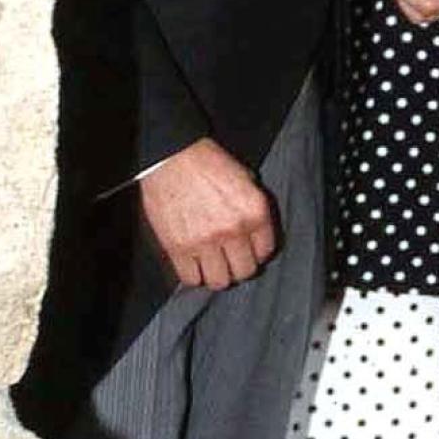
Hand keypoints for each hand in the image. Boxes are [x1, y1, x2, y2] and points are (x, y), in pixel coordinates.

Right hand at [137, 137, 275, 290]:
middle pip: (245, 271)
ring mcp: (205, 242)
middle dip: (240, 267)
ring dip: (218, 275)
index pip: (266, 251)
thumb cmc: (210, 164)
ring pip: (220, 281)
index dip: (258, 252)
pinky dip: (194, 275)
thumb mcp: (247, 179)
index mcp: (255, 212)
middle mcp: (234, 230)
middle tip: (232, 259)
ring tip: (214, 264)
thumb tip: (257, 233)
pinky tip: (195, 264)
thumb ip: (254, 208)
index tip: (250, 250)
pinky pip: (191, 279)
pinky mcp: (178, 248)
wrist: (172, 157)